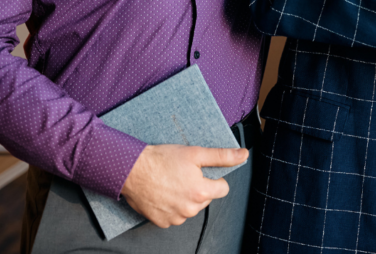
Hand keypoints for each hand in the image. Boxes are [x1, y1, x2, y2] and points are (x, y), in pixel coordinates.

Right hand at [121, 144, 247, 227]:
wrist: (132, 170)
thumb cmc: (162, 159)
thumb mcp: (195, 153)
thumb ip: (222, 156)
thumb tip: (243, 155)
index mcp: (201, 193)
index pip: (222, 189)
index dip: (214, 178)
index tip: (202, 171)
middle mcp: (190, 209)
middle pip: (205, 199)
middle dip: (199, 187)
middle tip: (184, 174)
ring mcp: (175, 218)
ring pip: (190, 208)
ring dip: (185, 197)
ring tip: (171, 182)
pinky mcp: (162, 222)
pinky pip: (174, 216)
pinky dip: (172, 206)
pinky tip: (163, 193)